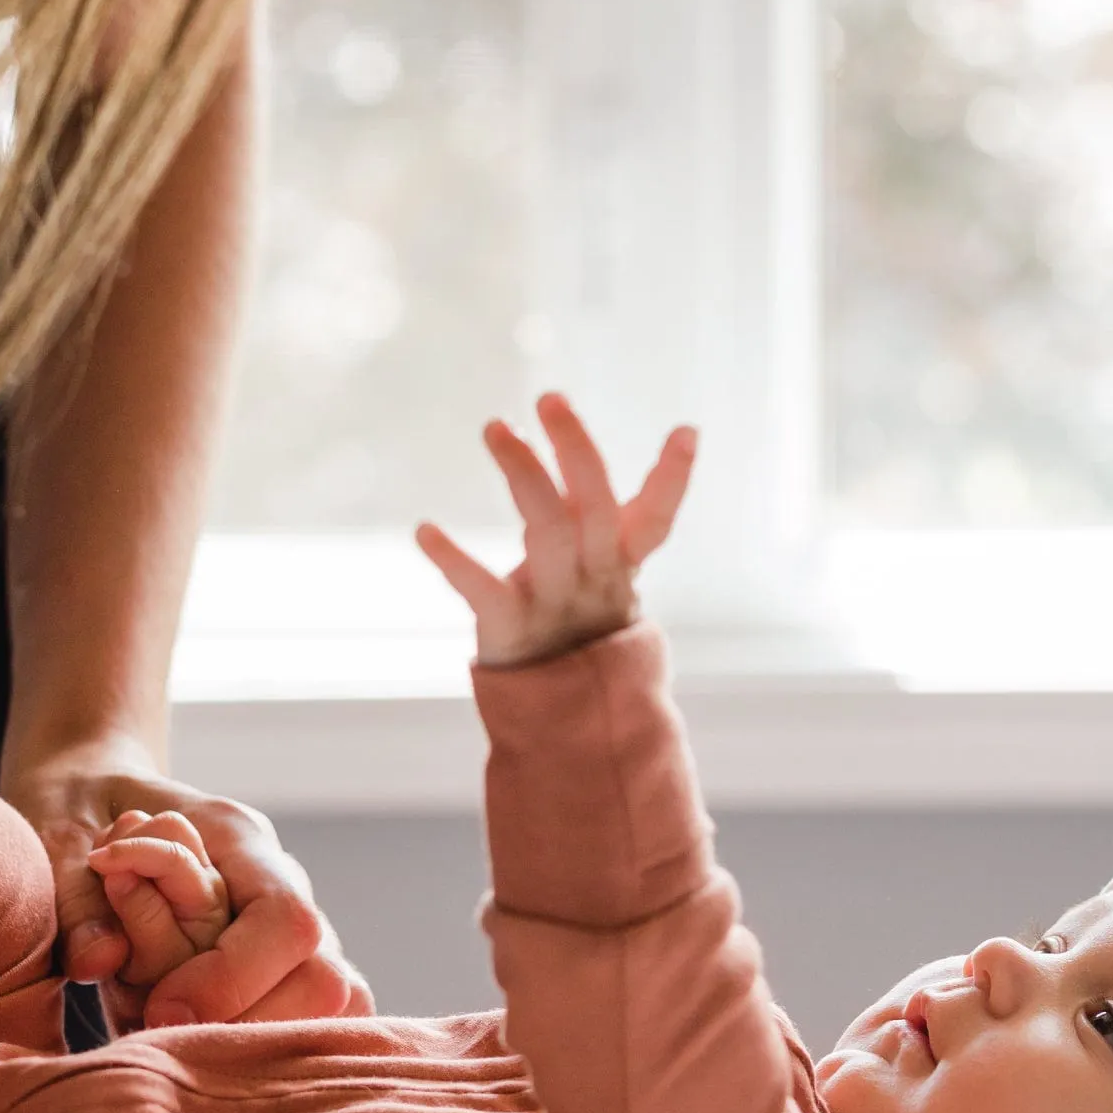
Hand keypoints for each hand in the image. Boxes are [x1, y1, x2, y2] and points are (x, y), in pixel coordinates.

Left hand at [2, 753, 373, 1030]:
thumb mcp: (56, 839)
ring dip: (258, 1033)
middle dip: (247, 1017)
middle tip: (165, 1024)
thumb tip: (100, 961)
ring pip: (332, 1003)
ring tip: (182, 1033)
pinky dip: (269, 1039)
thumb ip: (78, 899)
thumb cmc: (74, 810)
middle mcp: (280, 882)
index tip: (161, 1008)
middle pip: (326, 976)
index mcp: (238, 838)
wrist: (91, 789)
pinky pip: (313, 1017)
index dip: (234, 976)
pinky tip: (206, 1041)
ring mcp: (289, 926)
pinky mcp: (282, 965)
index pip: (285, 917)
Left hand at [416, 392, 695, 667]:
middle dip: (577, 450)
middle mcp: (595, 582)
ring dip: (524, 475)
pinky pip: (483, 592)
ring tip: (495, 428)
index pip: (656, 521)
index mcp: (619, 566)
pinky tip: (425, 531)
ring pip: (548, 534)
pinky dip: (454, 561)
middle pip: (596, 511)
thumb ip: (591, 514)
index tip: (687, 430)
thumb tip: (578, 446)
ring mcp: (555, 606)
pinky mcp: (511, 631)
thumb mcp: (595, 571)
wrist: (560, 715)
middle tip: (550, 397)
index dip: (673, 480)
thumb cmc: (575, 624)